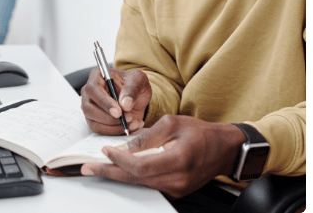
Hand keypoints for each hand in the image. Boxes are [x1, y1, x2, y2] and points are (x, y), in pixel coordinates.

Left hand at [80, 115, 245, 198]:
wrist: (224, 149)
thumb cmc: (201, 133)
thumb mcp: (172, 123)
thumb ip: (147, 136)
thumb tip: (125, 146)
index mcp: (177, 160)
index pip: (140, 166)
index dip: (119, 160)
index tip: (105, 151)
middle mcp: (176, 179)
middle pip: (136, 179)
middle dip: (109, 173)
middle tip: (88, 168)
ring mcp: (176, 187)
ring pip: (140, 183)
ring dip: (118, 175)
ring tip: (99, 167)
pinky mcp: (175, 189)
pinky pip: (149, 183)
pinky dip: (133, 176)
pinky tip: (120, 168)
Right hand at [81, 68, 151, 134]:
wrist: (137, 97)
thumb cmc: (134, 84)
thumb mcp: (139, 79)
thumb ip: (132, 88)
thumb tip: (124, 104)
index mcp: (96, 76)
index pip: (93, 89)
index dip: (104, 102)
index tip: (118, 112)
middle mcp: (89, 92)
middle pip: (89, 108)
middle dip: (109, 118)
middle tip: (128, 119)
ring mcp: (90, 107)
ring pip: (93, 122)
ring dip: (114, 127)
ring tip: (133, 123)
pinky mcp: (94, 120)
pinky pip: (100, 130)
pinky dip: (115, 131)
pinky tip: (130, 127)